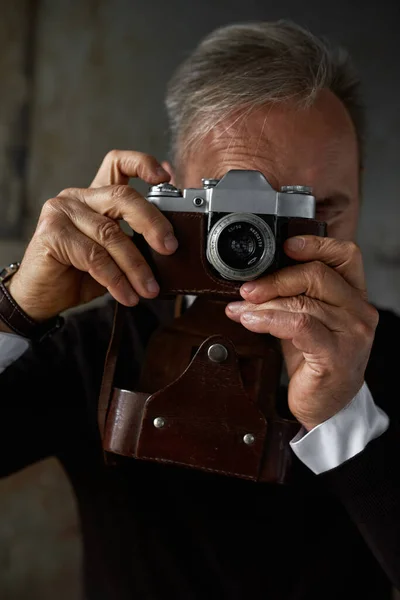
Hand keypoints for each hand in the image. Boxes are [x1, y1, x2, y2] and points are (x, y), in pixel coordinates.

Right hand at [8, 150, 177, 320]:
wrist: (44, 298)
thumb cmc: (81, 275)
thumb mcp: (117, 255)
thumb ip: (136, 239)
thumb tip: (170, 238)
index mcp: (95, 196)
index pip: (118, 163)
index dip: (142, 163)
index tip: (166, 176)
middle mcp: (77, 197)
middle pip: (122, 197)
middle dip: (152, 223)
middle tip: (170, 248)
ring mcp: (61, 212)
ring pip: (110, 234)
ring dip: (135, 266)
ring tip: (148, 289)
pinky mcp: (51, 233)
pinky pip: (94, 257)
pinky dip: (116, 279)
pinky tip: (127, 295)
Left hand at [225, 236, 378, 430]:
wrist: (326, 407)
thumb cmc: (316, 362)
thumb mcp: (306, 320)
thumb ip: (292, 297)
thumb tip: (252, 281)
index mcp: (354, 297)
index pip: (345, 255)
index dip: (315, 244)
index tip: (285, 246)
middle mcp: (359, 311)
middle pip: (317, 274)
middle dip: (274, 279)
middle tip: (247, 290)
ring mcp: (351, 333)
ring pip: (303, 302)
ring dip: (264, 304)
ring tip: (242, 310)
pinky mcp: (336, 354)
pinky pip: (299, 325)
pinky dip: (270, 320)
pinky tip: (252, 322)